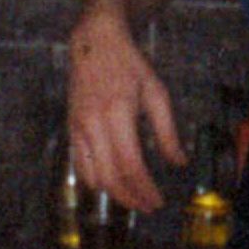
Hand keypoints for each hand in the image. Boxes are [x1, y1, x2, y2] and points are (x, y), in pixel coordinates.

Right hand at [66, 6, 183, 211]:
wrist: (94, 43)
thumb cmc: (129, 66)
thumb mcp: (156, 92)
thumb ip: (167, 131)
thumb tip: (178, 162)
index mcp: (118, 113)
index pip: (130, 164)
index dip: (144, 189)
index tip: (157, 200)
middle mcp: (94, 124)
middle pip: (110, 176)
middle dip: (131, 197)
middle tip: (147, 205)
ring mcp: (78, 127)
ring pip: (92, 176)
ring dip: (113, 194)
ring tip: (132, 197)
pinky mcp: (71, 128)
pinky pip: (79, 165)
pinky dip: (94, 181)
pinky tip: (110, 184)